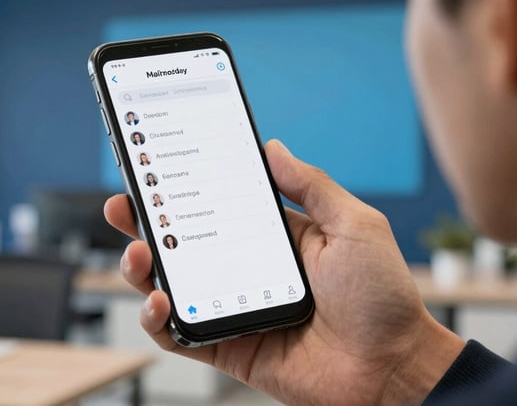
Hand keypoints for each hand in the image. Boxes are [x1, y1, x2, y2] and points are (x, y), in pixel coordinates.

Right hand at [105, 140, 463, 405]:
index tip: (158, 166)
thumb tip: (272, 148)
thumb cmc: (383, 296)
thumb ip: (311, 185)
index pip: (217, 205)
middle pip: (184, 241)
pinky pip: (180, 335)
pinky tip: (159, 302)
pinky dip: (158, 320)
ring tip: (140, 255)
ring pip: (171, 284)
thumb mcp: (354, 226)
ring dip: (144, 269)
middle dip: (147, 223)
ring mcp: (234, 306)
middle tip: (124, 206)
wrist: (392, 368)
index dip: (185, 187)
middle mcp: (247, 268)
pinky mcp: (229, 346)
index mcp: (275, 236)